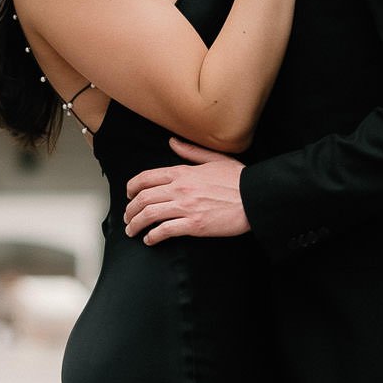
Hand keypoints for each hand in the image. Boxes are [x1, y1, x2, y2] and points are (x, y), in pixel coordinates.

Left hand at [123, 142, 249, 243]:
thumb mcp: (214, 159)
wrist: (255, 197)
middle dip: (130, 210)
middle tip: (127, 218)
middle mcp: (180, 188)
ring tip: (132, 231)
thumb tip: (172, 142)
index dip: (132, 187)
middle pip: (143, 198)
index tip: (128, 195)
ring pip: (149, 215)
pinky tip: (150, 239)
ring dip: (136, 224)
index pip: (146, 177)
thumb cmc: (238, 179)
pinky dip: (153, 236)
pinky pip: (165, 231)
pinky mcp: (194, 225)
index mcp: (182, 172)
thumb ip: (190, 151)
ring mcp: (186, 207)